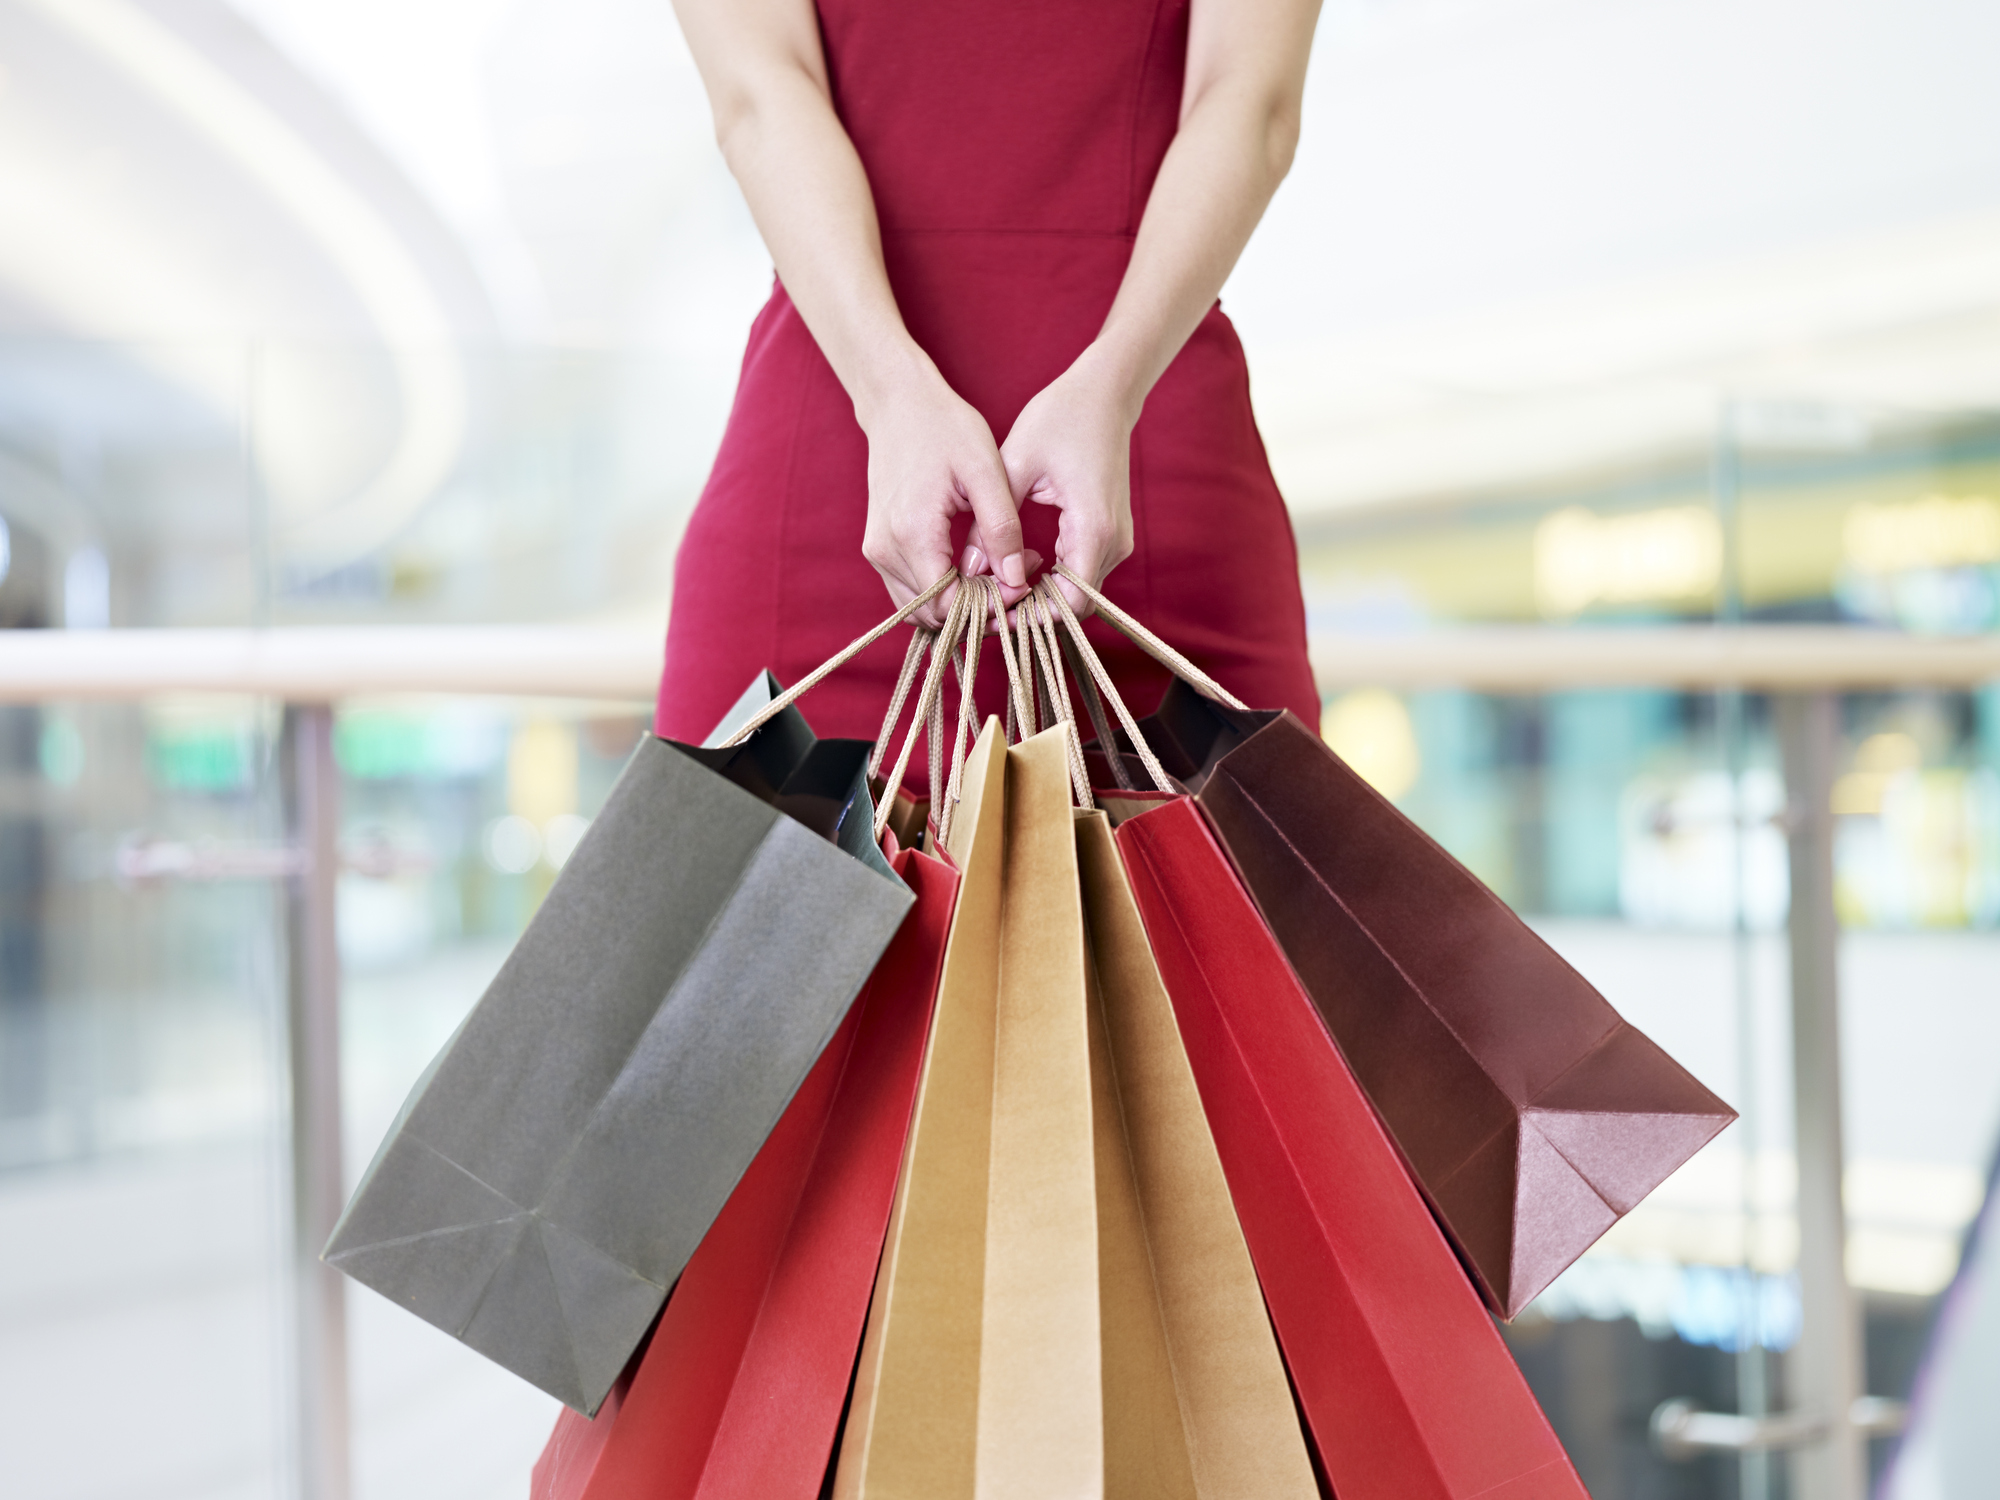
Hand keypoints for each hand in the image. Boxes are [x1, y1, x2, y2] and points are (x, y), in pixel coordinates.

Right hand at [858, 362, 1030, 627]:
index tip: (1023, 585)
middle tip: (1018, 579)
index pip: (949, 605)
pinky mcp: (878, 548)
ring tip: (1001, 572)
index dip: (989, 606)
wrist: (898, 404)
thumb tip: (1016, 579)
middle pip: (934, 614)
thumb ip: (1002, 528)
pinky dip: (943, 591)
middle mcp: (886, 550)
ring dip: (962, 603)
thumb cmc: (945, 428)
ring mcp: (877, 551)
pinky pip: (911, 590)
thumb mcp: (985, 471)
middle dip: (979, 609)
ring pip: (920, 609)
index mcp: (913, 533)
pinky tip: (976, 566)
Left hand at [993, 350, 1136, 617]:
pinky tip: (1020, 566)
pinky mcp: (1112, 533)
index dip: (1033, 616)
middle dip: (1033, 612)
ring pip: (1081, 593)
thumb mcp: (1013, 466)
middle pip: (1077, 605)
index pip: (1070, 601)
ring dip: (1042, 597)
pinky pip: (1084, 573)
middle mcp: (1114, 540)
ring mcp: (1118, 539)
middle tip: (987, 606)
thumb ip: (991, 523)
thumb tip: (968, 569)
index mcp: (1093, 526)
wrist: (1104, 394)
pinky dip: (1054, 580)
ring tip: (997, 587)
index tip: (994, 613)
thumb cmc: (1060, 418)